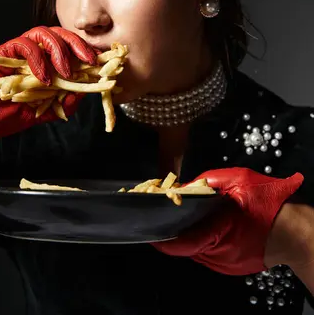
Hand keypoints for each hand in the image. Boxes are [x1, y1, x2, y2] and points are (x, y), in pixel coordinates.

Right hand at [0, 26, 96, 146]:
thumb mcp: (44, 111)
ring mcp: (21, 50)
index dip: (86, 52)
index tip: (100, 63)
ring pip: (45, 34)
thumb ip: (63, 102)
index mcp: (47, 63)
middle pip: (61, 35)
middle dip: (78, 45)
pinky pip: (25, 44)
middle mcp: (36, 52)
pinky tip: (43, 77)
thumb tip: (85, 93)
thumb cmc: (9, 114)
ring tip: (66, 72)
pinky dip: (38, 58)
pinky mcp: (6, 50)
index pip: (70, 48)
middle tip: (89, 61)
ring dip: (60, 51)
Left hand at [152, 167, 303, 275]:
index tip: (150, 233)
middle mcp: (220, 255)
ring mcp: (226, 264)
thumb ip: (208, 181)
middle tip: (171, 213)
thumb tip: (185, 187)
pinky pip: (210, 253)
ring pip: (198, 250)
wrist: (296, 231)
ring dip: (193, 234)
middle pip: (188, 246)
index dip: (164, 240)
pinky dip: (206, 240)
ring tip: (193, 216)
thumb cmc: (269, 202)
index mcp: (220, 232)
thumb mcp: (238, 180)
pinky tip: (211, 226)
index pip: (183, 243)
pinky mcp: (232, 266)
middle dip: (179, 230)